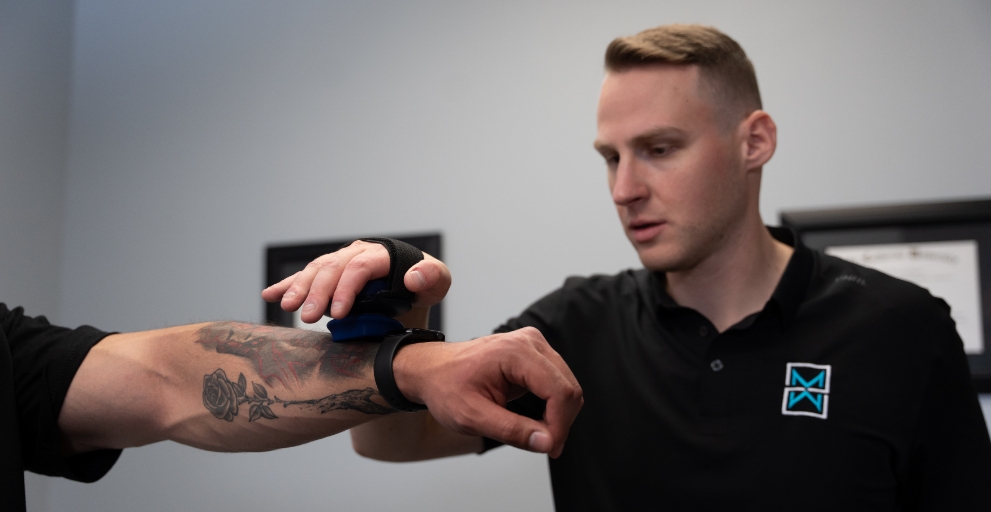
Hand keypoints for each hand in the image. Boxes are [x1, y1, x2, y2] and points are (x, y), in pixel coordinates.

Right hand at [262, 241, 451, 323]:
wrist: (413, 291)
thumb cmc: (425, 287)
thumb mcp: (437, 284)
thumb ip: (432, 278)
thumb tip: (414, 276)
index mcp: (381, 254)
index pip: (359, 267)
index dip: (347, 289)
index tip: (339, 314)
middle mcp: (357, 253)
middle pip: (332, 268)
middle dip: (318, 292)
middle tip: (308, 317)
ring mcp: (341, 262)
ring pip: (315, 271)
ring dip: (298, 288)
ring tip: (287, 307)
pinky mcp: (329, 274)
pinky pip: (305, 277)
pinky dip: (287, 285)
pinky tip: (270, 295)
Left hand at [393, 327, 583, 457]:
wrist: (432, 370)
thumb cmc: (446, 387)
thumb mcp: (472, 417)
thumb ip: (512, 431)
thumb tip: (546, 442)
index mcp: (514, 352)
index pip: (559, 390)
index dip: (560, 424)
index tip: (549, 448)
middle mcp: (529, 342)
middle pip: (569, 388)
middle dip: (561, 422)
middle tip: (543, 446)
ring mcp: (534, 346)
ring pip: (567, 386)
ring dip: (558, 415)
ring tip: (534, 434)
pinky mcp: (535, 354)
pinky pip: (557, 383)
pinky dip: (552, 406)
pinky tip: (535, 420)